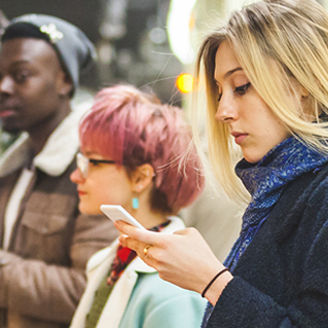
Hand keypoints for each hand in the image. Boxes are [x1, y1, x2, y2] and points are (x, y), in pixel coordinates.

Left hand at [115, 221, 229, 300]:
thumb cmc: (201, 252)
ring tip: (134, 243)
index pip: (139, 234)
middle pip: (137, 246)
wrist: (209, 277)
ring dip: (138, 249)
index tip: (117, 223)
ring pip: (144, 256)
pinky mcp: (163, 276)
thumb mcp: (190, 233)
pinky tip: (156, 255)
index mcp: (164, 241)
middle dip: (127, 240)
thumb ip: (174, 233)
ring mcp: (159, 267)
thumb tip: (166, 238)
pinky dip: (153, 258)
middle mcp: (158, 255)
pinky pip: (154, 264)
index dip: (126, 228)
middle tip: (120, 236)